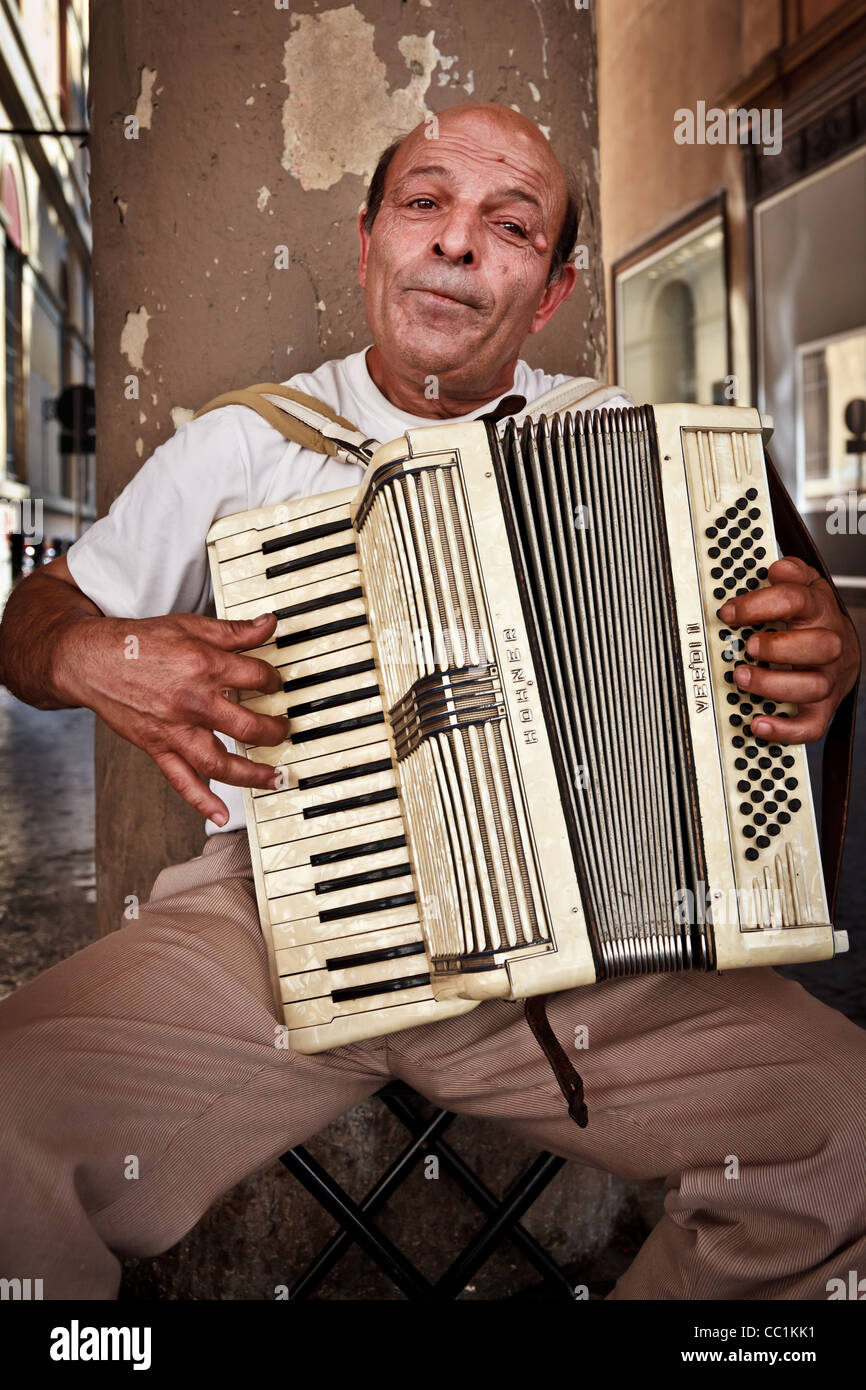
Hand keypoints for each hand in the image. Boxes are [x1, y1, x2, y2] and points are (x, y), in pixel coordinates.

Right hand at [58, 611, 286, 822]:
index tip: (275, 684)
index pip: (257, 678)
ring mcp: (174, 730)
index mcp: (204, 666)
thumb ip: (233, 631)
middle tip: (284, 731)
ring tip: (275, 778)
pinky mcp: (157, 748)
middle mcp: (192, 702)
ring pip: (220, 762)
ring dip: (252, 775)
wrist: (91, 661)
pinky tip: (219, 814)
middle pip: (248, 727)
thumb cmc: (138, 643)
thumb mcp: (190, 625)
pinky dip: (201, 800)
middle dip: (275, 732)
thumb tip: (268, 625)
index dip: (274, 680)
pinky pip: (180, 780)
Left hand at [718, 556, 859, 743]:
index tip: (729, 612)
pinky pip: (811, 725)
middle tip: (748, 646)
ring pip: (813, 686)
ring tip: (742, 677)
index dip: (761, 604)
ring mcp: (827, 678)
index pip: (796, 600)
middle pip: (819, 646)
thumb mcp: (806, 587)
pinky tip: (758, 723)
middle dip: (779, 646)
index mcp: (819, 611)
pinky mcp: (822, 708)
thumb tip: (778, 567)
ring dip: (774, 684)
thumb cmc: (815, 619)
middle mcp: (829, 645)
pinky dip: (785, 729)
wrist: (843, 649)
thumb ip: (791, 574)